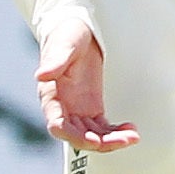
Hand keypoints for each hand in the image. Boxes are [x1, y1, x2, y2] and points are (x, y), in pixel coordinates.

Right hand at [36, 26, 136, 150]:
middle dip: (101, 143)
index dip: (74, 136)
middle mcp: (63, 107)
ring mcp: (77, 109)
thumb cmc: (67, 35)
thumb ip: (55, 60)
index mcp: (51, 95)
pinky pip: (102, 128)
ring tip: (133, 136)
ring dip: (112, 140)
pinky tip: (130, 129)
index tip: (93, 141)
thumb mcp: (64, 44)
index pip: (58, 125)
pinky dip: (115, 132)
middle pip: (78, 136)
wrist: (78, 30)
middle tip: (126, 140)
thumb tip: (41, 75)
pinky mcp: (91, 107)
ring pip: (92, 135)